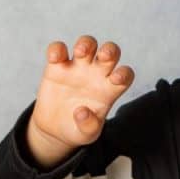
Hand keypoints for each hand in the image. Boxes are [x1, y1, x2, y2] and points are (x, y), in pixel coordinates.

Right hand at [25, 35, 134, 168]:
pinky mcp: (57, 67)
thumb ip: (89, 126)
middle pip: (110, 52)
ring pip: (87, 44)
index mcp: (110, 89)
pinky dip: (56, 49)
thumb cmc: (77, 128)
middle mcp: (97, 74)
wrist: (55, 128)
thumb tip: (82, 112)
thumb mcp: (86, 134)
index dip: (124, 73)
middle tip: (104, 56)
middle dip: (109, 50)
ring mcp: (77, 68)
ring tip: (81, 53)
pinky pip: (58, 50)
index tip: (116, 78)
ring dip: (86, 43)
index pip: (125, 75)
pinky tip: (54, 58)